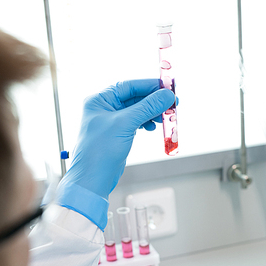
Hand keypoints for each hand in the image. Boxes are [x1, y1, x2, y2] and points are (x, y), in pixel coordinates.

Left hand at [56, 79, 174, 228]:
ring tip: (165, 117)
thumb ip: (147, 107)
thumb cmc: (99, 151)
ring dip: (152, 112)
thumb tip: (166, 95)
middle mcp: (104, 108)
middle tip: (172, 104)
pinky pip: (136, 122)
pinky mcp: (118, 133)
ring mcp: (111, 121)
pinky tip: (153, 127)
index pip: (129, 86)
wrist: (93, 179)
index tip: (167, 88)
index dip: (149, 86)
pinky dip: (147, 123)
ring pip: (137, 110)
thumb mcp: (125, 124)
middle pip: (135, 97)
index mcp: (100, 100)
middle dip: (154, 101)